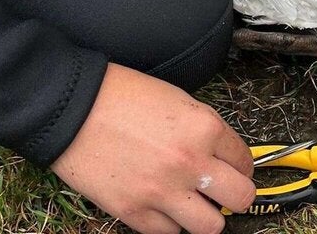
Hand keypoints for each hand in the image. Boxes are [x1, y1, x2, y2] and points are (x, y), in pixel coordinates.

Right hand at [51, 63, 254, 233]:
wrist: (70, 108)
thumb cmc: (120, 96)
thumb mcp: (178, 100)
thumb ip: (204, 130)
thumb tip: (222, 154)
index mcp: (205, 129)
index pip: (246, 161)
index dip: (243, 166)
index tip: (236, 169)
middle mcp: (190, 163)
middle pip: (241, 198)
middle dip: (238, 196)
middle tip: (226, 192)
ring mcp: (162, 191)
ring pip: (211, 226)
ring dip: (207, 216)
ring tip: (196, 205)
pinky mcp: (134, 211)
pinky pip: (169, 233)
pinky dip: (171, 224)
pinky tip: (165, 208)